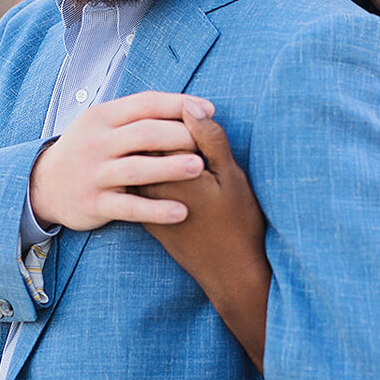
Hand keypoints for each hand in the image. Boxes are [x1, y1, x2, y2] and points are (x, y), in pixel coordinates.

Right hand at [29, 92, 212, 230]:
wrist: (44, 186)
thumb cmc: (88, 151)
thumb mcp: (103, 126)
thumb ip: (138, 116)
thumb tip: (189, 106)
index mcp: (103, 117)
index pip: (145, 103)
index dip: (179, 104)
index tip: (209, 110)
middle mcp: (97, 142)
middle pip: (144, 133)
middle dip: (179, 135)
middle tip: (208, 142)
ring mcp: (94, 174)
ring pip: (137, 168)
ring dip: (170, 167)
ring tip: (200, 168)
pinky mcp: (94, 203)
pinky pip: (129, 208)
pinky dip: (156, 210)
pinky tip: (181, 212)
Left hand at [142, 107, 270, 369]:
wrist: (228, 272)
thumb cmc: (237, 223)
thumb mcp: (231, 176)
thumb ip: (209, 139)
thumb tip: (191, 107)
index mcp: (170, 168)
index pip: (159, 121)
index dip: (178, 110)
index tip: (199, 113)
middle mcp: (150, 183)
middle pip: (144, 140)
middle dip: (163, 127)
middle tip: (192, 132)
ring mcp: (145, 201)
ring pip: (142, 161)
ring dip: (158, 150)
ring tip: (189, 155)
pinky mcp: (147, 216)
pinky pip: (143, 183)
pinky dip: (156, 171)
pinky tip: (178, 173)